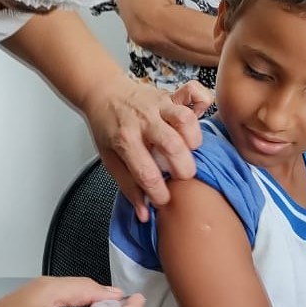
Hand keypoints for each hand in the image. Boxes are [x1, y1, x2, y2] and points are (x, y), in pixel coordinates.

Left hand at [81, 75, 208, 220]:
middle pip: (172, 146)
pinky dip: (203, 102)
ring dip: (194, 139)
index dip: (160, 194)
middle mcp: (143, 121)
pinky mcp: (170, 95)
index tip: (164, 200)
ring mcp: (158, 105)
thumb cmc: (108, 128)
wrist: (102, 92)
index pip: (147, 173)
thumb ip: (128, 186)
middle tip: (182, 177)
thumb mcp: (109, 159)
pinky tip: (199, 117)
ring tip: (190, 150)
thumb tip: (144, 214)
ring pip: (185, 119)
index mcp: (124, 140)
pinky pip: (194, 92)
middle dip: (184, 169)